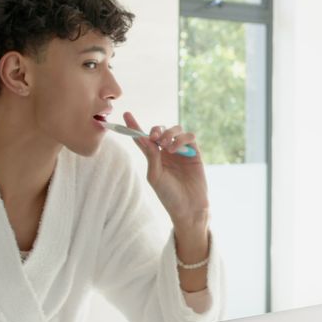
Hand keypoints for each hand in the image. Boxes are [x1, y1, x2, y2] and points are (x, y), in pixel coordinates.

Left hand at [124, 112, 208, 230]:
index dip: (134, 126)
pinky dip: (182, 138)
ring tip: (167, 146)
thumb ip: (151, 156)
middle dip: (157, 130)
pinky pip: (190, 137)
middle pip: (161, 130)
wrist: (188, 207)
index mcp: (154, 157)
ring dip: (169, 133)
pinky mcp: (194, 153)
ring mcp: (181, 151)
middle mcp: (167, 152)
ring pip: (176, 130)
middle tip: (156, 138)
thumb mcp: (155, 176)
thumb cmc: (169, 195)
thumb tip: (146, 138)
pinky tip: (176, 149)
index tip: (127, 114)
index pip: (143, 138)